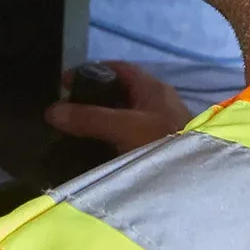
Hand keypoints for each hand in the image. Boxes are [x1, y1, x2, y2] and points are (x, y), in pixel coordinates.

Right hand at [46, 60, 193, 153]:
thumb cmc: (164, 143)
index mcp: (153, 88)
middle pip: (120, 92)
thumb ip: (89, 118)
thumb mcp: (124, 127)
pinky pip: (130, 134)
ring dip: (102, 120)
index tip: (66, 83)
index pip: (119, 68)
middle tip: (69, 109)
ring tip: (77, 129)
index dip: (92, 70)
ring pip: (125, 115)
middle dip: (94, 98)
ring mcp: (160, 125)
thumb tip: (52, 111)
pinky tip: (98, 148)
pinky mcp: (159, 146)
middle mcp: (158, 102)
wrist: (197, 181)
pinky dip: (112, 137)